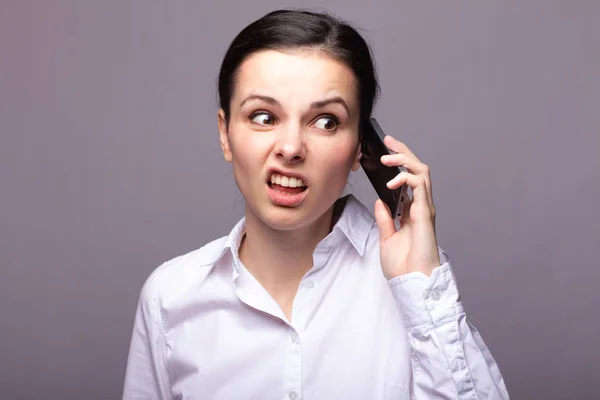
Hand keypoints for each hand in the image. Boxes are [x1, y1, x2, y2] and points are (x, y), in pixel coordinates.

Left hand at [373, 135, 439, 279]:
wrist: (412, 282)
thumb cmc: (404, 266)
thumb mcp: (387, 238)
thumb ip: (385, 219)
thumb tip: (380, 201)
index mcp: (413, 211)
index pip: (409, 178)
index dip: (400, 163)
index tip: (385, 150)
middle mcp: (421, 206)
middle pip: (417, 169)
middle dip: (403, 152)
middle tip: (388, 141)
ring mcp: (425, 208)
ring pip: (421, 172)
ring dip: (404, 160)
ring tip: (387, 158)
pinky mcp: (425, 213)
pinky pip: (419, 186)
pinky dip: (406, 177)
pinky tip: (392, 180)